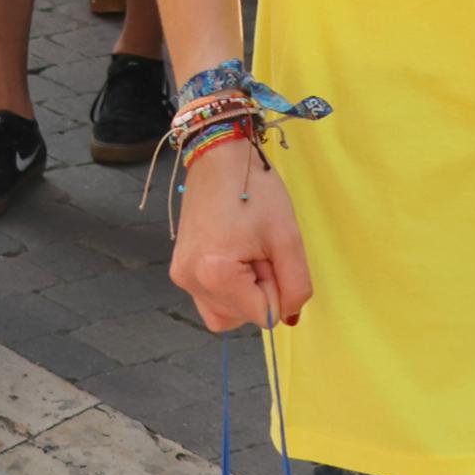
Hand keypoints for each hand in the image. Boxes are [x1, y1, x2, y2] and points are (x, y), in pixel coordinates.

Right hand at [167, 136, 311, 332]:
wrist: (219, 157)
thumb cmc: (256, 190)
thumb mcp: (288, 237)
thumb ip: (296, 285)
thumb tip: (289, 317)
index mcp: (216, 274)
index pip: (264, 315)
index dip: (277, 287)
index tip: (268, 252)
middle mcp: (191, 281)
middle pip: (243, 317)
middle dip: (259, 289)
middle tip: (258, 248)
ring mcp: (181, 276)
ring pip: (225, 314)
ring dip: (244, 292)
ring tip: (244, 251)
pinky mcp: (179, 269)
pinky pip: (210, 299)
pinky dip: (228, 288)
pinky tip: (231, 255)